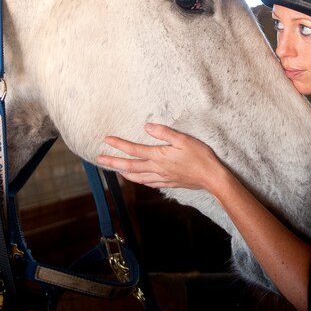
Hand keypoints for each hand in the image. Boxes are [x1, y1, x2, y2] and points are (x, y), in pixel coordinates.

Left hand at [97, 122, 224, 190]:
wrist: (211, 178)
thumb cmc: (200, 156)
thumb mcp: (184, 139)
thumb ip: (164, 133)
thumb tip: (146, 127)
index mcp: (159, 156)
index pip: (134, 150)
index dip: (119, 144)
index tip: (106, 140)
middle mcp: (156, 168)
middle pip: (130, 165)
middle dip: (113, 161)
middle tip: (99, 159)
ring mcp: (161, 177)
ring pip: (137, 176)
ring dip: (123, 172)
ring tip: (114, 168)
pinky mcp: (168, 183)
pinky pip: (148, 183)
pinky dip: (138, 180)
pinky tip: (137, 179)